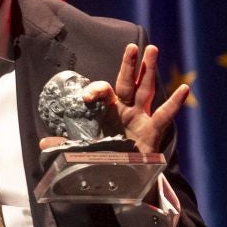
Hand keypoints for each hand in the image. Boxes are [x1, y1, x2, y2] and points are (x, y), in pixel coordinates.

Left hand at [40, 43, 187, 156]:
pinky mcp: (153, 131)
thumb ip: (65, 145)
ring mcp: (140, 118)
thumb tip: (42, 142)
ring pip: (146, 90)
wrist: (123, 180)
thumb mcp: (82, 151)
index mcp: (109, 112)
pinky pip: (164, 115)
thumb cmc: (106, 160)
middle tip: (132, 46)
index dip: (95, 90)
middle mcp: (126, 110)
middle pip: (128, 82)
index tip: (87, 98)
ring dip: (149, 70)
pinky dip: (175, 103)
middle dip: (130, 64)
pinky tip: (184, 88)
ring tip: (153, 49)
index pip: (104, 91)